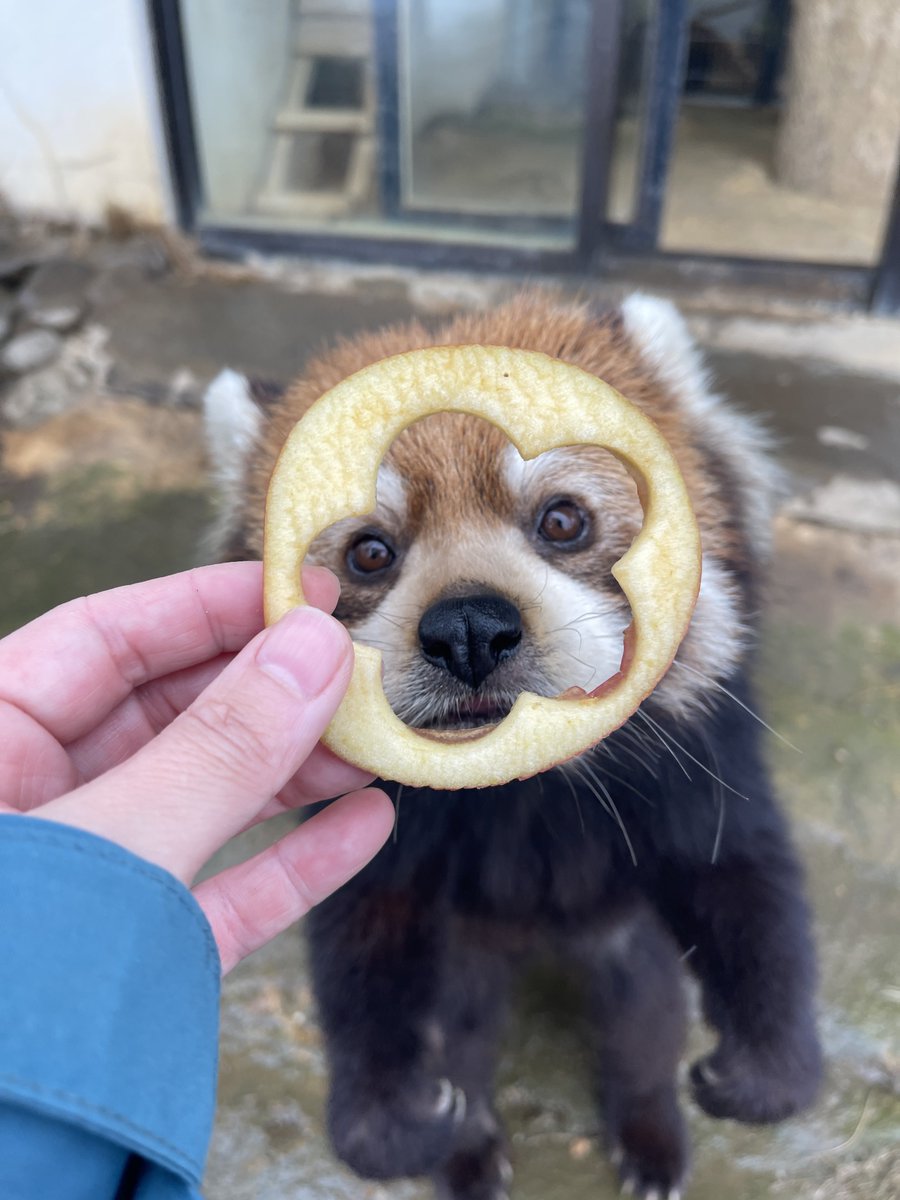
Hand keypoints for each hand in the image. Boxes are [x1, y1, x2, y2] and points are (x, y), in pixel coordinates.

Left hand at [0, 562, 394, 972]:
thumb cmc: (2, 992)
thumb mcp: (110, 847)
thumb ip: (217, 751)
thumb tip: (312, 650)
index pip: (106, 638)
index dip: (210, 605)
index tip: (305, 591)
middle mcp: (33, 802)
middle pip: (166, 714)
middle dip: (268, 689)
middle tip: (358, 666)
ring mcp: (87, 882)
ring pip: (203, 800)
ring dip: (296, 771)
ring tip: (378, 740)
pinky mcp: (130, 956)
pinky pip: (220, 891)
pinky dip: (292, 861)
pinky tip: (363, 826)